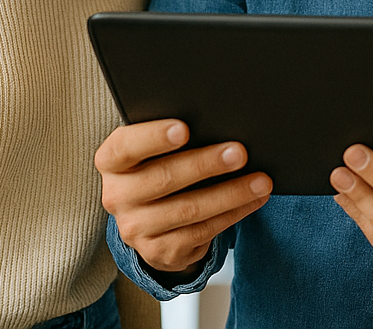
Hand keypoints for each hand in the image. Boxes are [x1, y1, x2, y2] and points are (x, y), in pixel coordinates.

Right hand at [95, 119, 270, 274]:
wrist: (151, 219)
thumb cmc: (160, 166)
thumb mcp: (155, 150)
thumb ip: (173, 137)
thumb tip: (218, 122)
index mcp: (112, 162)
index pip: (125, 147)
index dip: (152, 138)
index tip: (184, 129)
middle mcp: (117, 196)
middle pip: (163, 178)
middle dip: (205, 164)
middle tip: (240, 152)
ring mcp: (136, 228)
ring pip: (188, 209)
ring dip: (230, 193)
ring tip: (260, 180)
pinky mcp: (160, 251)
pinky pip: (202, 231)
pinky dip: (233, 213)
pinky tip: (254, 199)